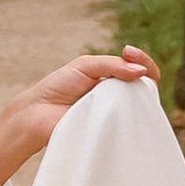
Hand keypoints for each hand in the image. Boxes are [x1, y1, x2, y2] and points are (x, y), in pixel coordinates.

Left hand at [5, 45, 158, 155]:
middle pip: (146, 87)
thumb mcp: (86, 66)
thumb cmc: (58, 87)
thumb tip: (142, 72)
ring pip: (141, 107)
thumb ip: (112, 65)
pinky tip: (124, 110)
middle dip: (146, 72)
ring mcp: (116, 116)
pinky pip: (129, 127)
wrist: (38, 113)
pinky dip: (131, 118)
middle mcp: (118, 98)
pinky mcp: (111, 133)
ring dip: (139, 95)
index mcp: (113, 80)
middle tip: (137, 69)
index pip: (140, 69)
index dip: (143, 60)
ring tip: (124, 88)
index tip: (130, 52)